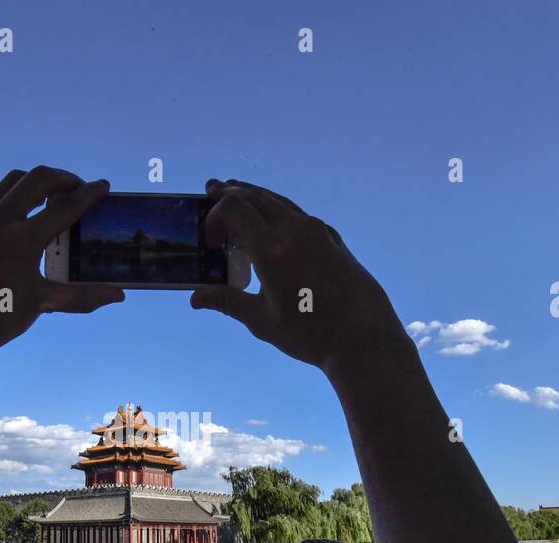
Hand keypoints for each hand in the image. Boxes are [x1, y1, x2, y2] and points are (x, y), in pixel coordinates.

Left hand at [0, 166, 124, 356]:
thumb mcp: (42, 303)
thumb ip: (82, 296)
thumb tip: (117, 295)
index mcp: (23, 240)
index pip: (64, 207)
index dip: (89, 194)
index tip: (104, 186)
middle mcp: (1, 221)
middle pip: (38, 179)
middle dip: (63, 178)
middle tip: (79, 188)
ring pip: (13, 181)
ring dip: (36, 181)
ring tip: (52, 193)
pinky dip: (11, 191)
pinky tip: (20, 205)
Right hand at [189, 179, 406, 378]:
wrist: (363, 336)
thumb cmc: (310, 333)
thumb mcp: (261, 320)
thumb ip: (227, 301)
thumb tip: (196, 297)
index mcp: (272, 249)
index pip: (234, 208)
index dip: (215, 216)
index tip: (212, 241)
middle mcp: (294, 230)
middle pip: (255, 197)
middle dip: (230, 193)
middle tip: (211, 189)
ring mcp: (317, 231)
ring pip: (278, 201)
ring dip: (254, 197)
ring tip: (238, 194)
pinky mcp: (332, 237)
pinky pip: (298, 214)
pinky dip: (277, 210)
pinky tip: (274, 222)